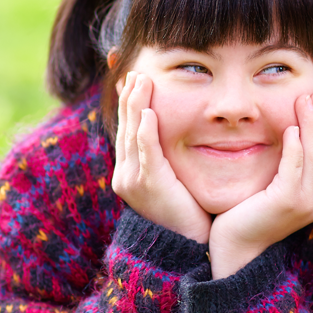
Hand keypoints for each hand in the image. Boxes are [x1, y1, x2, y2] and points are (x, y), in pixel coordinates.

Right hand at [111, 72, 211, 243]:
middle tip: (133, 68)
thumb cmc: (185, 211)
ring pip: (133, 133)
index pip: (129, 127)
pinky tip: (149, 112)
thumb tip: (177, 132)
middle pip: (126, 125)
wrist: (187, 244)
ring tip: (141, 79)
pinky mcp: (149, 185)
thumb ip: (168, 156)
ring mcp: (133, 179)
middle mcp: (126, 173)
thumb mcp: (172, 179)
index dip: (128, 101)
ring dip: (136, 104)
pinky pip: (145, 152)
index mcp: (130, 170)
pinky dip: (146, 131)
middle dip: (129, 95)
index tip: (131, 76)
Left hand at [209, 91, 312, 278]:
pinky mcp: (287, 202)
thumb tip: (282, 140)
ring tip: (305, 101)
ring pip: (312, 156)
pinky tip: (290, 129)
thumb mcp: (268, 190)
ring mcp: (305, 202)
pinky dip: (295, 147)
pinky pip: (295, 168)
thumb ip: (280, 171)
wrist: (235, 250)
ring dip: (310, 126)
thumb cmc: (245, 218)